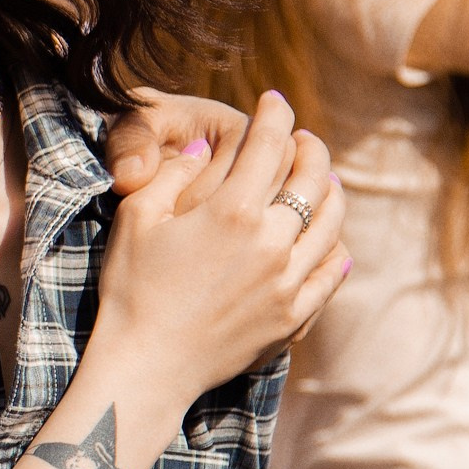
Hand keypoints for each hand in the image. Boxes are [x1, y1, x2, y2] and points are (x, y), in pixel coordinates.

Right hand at [91, 92, 349, 404]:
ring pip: (332, 224)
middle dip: (312, 148)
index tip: (274, 99)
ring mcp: (287, 283)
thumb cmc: (131, 290)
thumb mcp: (136, 219)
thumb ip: (173, 175)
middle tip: (304, 139)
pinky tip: (333, 243)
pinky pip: (331, 275)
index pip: (269, 143)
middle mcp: (271, 243)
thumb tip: (202, 150)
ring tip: (325, 182)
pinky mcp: (292, 318)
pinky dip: (336, 250)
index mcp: (232, 211)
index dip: (275, 114)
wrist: (146, 369)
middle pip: (314, 178)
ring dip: (332, 193)